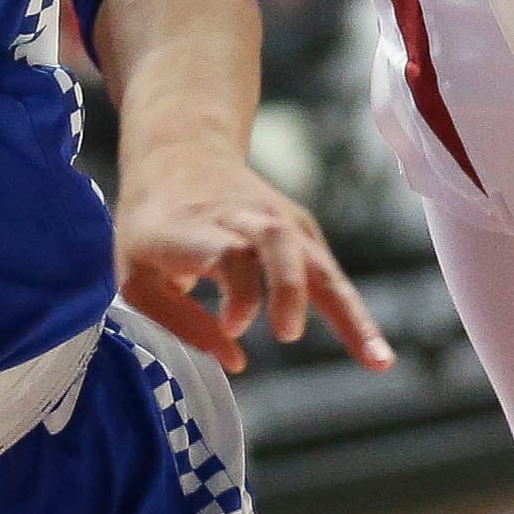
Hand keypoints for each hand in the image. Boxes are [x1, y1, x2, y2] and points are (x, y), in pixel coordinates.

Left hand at [115, 146, 393, 377]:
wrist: (181, 152)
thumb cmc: (152, 228)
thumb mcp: (136, 275)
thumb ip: (179, 321)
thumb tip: (237, 362)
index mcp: (191, 228)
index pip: (226, 250)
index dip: (238, 286)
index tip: (234, 326)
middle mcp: (240, 218)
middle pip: (276, 242)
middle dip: (287, 286)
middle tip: (286, 334)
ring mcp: (277, 220)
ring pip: (316, 260)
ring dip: (346, 310)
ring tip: (377, 361)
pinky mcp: (301, 230)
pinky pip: (330, 277)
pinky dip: (354, 315)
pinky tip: (377, 357)